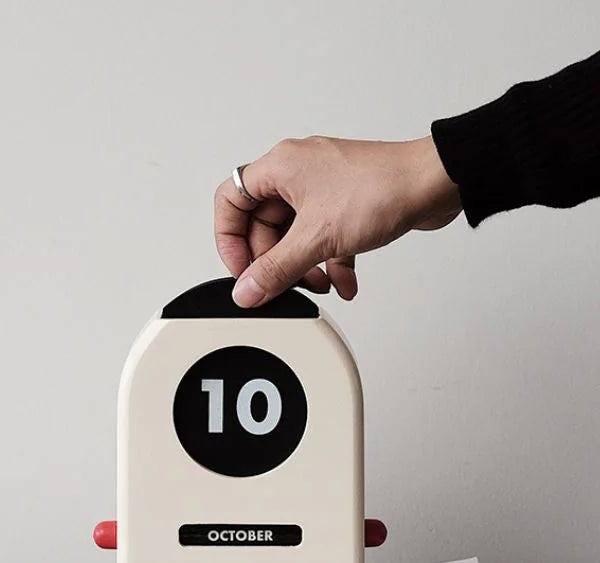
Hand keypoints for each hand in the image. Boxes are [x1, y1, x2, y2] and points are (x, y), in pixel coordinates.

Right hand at [214, 135, 461, 306]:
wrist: (436, 184)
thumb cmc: (383, 188)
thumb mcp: (317, 238)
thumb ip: (276, 270)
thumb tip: (247, 291)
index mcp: (280, 168)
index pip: (230, 202)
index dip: (228, 241)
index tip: (241, 271)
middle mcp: (296, 174)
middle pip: (263, 227)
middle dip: (274, 263)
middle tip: (282, 286)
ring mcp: (322, 188)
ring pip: (294, 236)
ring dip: (303, 267)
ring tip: (318, 285)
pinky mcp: (344, 204)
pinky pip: (322, 238)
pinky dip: (329, 262)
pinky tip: (343, 281)